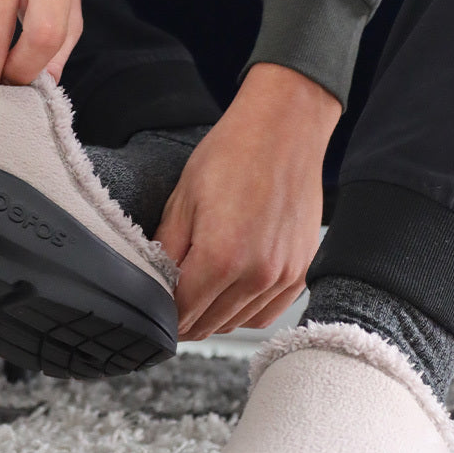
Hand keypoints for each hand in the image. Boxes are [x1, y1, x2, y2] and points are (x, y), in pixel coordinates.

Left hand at [154, 63, 341, 340]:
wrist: (286, 128)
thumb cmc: (235, 153)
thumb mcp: (183, 199)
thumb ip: (166, 250)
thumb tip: (153, 284)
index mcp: (221, 258)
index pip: (181, 313)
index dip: (161, 314)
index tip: (153, 308)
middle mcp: (256, 275)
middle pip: (208, 324)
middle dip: (184, 319)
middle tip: (170, 303)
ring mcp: (283, 276)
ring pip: (236, 322)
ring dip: (213, 317)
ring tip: (199, 297)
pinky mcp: (300, 271)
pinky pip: (267, 313)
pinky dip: (245, 312)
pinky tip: (231, 295)